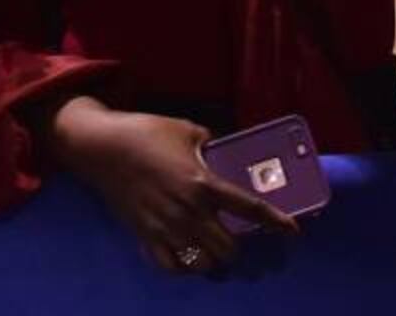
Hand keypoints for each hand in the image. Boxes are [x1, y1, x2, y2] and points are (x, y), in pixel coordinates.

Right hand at [47, 103, 297, 274]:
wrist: (103, 148)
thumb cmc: (147, 132)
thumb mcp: (187, 129)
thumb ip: (211, 143)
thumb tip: (221, 149)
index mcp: (204, 183)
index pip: (249, 209)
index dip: (275, 222)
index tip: (292, 232)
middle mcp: (189, 212)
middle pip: (227, 249)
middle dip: (238, 248)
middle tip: (238, 239)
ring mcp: (166, 228)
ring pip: (201, 265)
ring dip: (213, 261)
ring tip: (214, 252)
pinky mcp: (145, 236)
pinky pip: (170, 266)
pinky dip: (183, 267)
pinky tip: (187, 257)